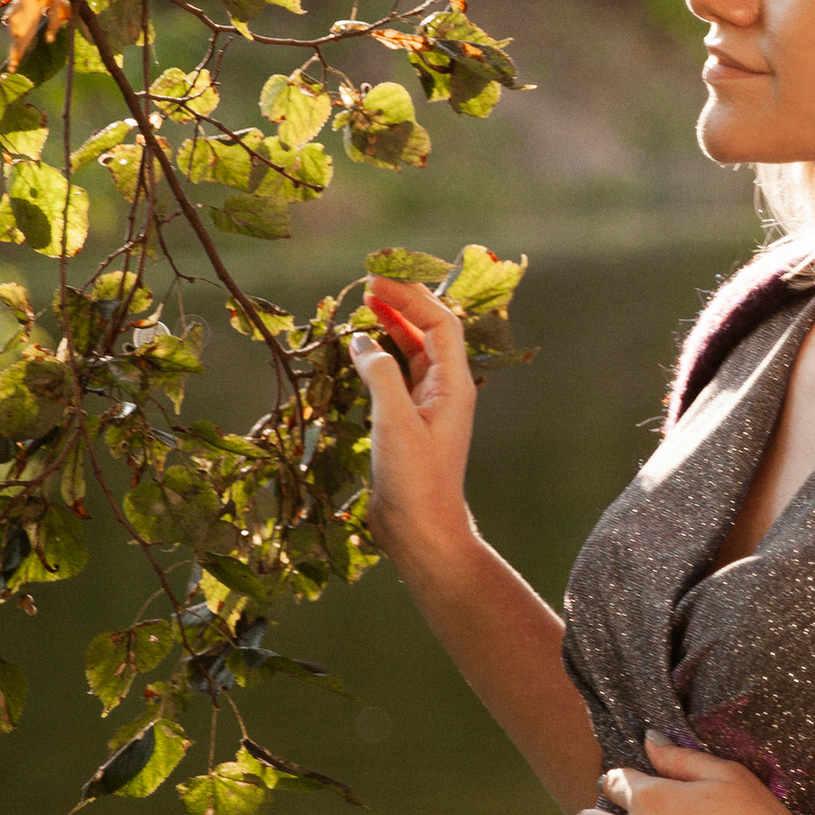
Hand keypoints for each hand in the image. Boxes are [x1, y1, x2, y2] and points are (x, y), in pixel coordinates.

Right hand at [346, 275, 477, 572]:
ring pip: (413, 354)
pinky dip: (380, 359)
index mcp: (454, 385)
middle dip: (402, 306)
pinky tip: (359, 353)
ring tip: (364, 310)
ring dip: (391, 329)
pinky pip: (398, 378)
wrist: (421, 532)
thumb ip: (380, 374)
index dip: (411, 297)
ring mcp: (428, 407)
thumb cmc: (415, 481)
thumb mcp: (395, 422)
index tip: (377, 282)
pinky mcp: (410, 424)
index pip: (440, 323)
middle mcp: (446, 390)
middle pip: (429, 332)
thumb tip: (362, 341)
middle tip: (368, 287)